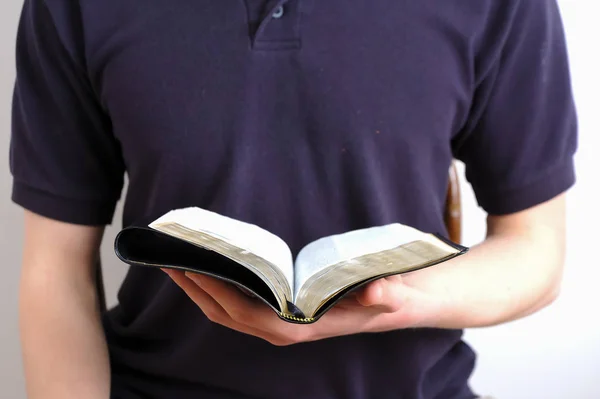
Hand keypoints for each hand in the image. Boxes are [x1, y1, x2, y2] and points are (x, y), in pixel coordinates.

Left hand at [163, 269, 443, 345]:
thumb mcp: (400, 294)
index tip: (192, 270)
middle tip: (169, 261)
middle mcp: (292, 327)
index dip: (219, 297)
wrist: (412, 299)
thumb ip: (390, 295)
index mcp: (309, 327)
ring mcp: (289, 318)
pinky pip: (246, 302)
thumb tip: (377, 290)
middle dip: (198, 291)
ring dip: (204, 290)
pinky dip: (223, 288)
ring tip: (180, 263)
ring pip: (235, 312)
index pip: (254, 318)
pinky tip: (213, 268)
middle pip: (233, 316)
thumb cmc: (401, 296)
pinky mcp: (290, 306)